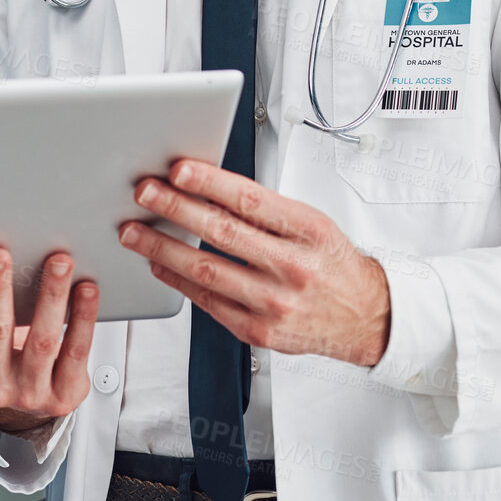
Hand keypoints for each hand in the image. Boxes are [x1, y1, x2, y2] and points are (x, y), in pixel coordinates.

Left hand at [119, 159, 390, 365]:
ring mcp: (274, 303)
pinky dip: (178, 280)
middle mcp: (292, 268)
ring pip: (206, 270)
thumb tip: (209, 185)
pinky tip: (159, 264)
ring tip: (134, 231)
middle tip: (144, 193)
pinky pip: (207, 301)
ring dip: (162, 248)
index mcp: (308, 232)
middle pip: (222, 232)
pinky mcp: (258, 330)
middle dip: (175, 209)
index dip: (210, 183)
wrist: (366, 317)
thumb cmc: (333, 264)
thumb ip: (265, 209)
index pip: (251, 201)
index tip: (179, 170)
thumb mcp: (312, 224)